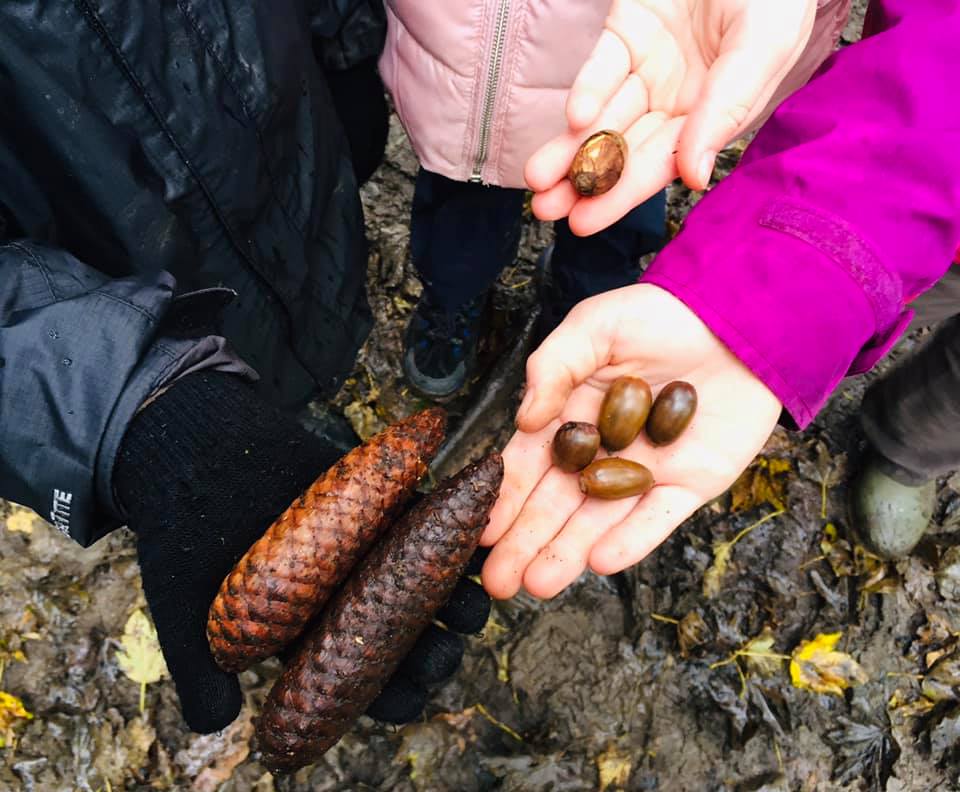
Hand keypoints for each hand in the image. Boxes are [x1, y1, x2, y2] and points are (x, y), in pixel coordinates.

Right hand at [112, 372, 487, 732]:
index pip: (355, 680)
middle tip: (448, 654)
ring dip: (453, 596)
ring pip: (420, 582)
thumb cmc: (183, 537)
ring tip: (474, 605)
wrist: (191, 456)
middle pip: (400, 636)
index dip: (386, 697)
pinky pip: (422, 518)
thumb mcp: (181, 609)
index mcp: (306, 635)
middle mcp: (343, 596)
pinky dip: (447, 526)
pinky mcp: (378, 504)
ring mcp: (365, 550)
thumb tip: (214, 726)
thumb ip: (197, 671)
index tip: (408, 700)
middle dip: (432, 653)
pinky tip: (469, 537)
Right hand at [479, 284, 780, 598]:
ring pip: (600, 521)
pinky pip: (658, 518)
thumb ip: (553, 367)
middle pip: (558, 504)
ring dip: (568, 553)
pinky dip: (632, 540)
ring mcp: (645, 471)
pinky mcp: (690, 482)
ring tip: (537, 585)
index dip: (506, 498)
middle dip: (527, 543)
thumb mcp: (594, 326)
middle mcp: (604, 451)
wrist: (739, 317)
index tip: (481, 530)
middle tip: (498, 582)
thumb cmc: (660, 314)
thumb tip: (524, 419)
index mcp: (572, 415)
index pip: (530, 464)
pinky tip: (600, 561)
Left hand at [525, 0, 816, 234]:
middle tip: (548, 210)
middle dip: (585, 180)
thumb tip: (693, 177)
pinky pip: (602, 67)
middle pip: (624, 149)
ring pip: (604, 117)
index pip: (662, 163)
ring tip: (537, 180)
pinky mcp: (626, 33)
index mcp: (713, 116)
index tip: (586, 222)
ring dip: (569, 148)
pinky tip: (573, 119)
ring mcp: (649, 67)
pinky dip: (588, 90)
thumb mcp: (763, 46)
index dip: (623, 193)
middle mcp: (677, 100)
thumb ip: (727, 108)